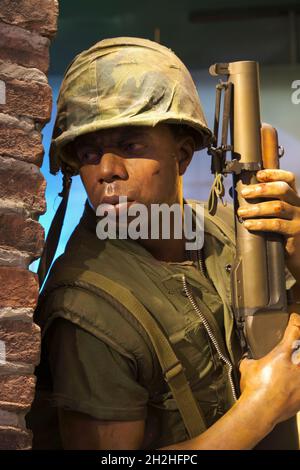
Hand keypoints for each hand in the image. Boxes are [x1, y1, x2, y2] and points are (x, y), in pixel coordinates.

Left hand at [237, 169, 299, 275]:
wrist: (299, 258)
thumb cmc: (284, 237)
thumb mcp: (278, 218)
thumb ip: (268, 206)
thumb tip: (244, 196)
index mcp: (295, 199)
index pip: (289, 179)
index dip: (275, 174)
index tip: (258, 174)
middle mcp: (299, 206)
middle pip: (283, 189)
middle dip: (261, 189)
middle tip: (244, 193)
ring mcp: (299, 219)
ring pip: (277, 207)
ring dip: (256, 208)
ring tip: (241, 212)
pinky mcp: (296, 232)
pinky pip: (276, 225)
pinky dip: (260, 223)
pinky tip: (249, 224)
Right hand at [239, 313, 299, 427]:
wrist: (261, 411)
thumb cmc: (255, 388)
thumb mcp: (247, 368)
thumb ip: (249, 361)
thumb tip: (246, 359)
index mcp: (284, 352)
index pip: (295, 329)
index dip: (295, 321)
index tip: (294, 318)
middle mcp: (298, 364)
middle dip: (299, 341)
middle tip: (293, 346)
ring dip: (298, 362)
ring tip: (292, 364)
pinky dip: (298, 381)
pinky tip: (292, 382)